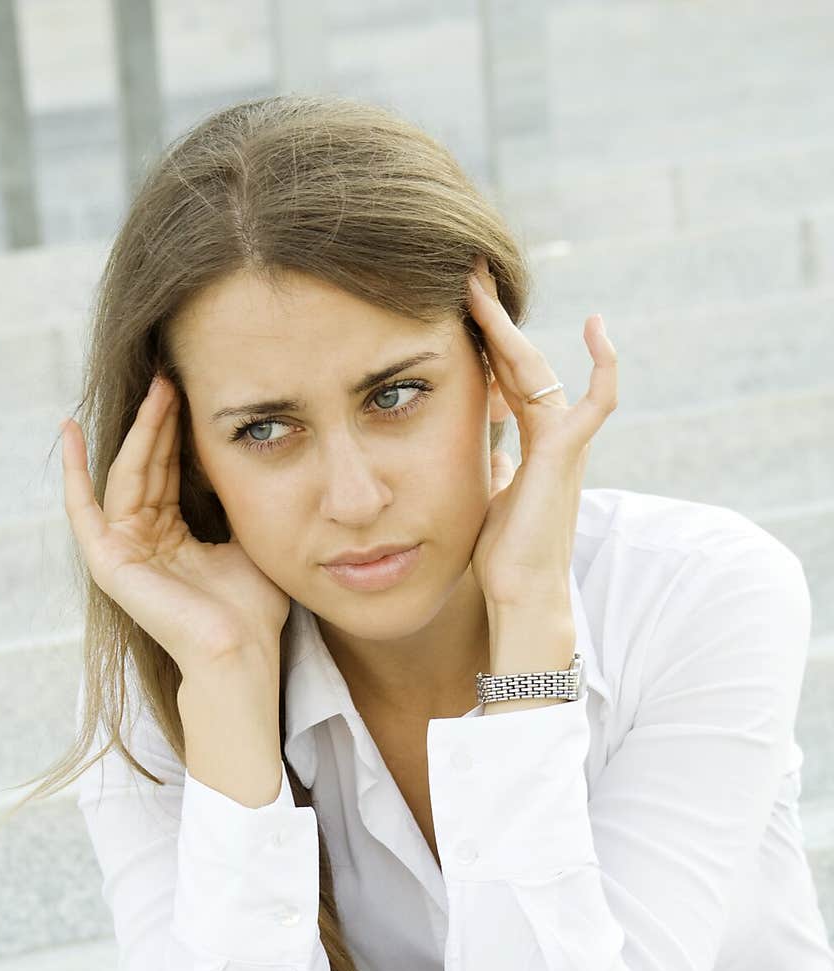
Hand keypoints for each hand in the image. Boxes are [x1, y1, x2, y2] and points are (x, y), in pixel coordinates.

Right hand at [60, 374, 291, 672]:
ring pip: (125, 476)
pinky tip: (69, 431)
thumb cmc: (253, 610)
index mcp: (173, 538)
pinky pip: (84, 508)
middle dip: (158, 421)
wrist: (242, 650)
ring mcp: (123, 551)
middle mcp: (144, 541)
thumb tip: (248, 460)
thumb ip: (236, 505)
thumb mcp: (248, 541)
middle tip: (171, 377)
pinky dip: (74, 471)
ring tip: (156, 390)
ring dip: (138, 432)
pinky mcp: (108, 562)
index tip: (190, 391)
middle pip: (145, 468)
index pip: (168, 472)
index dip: (177, 432)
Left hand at [466, 255, 617, 609]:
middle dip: (495, 319)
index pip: (510, 379)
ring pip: (540, 370)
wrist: (518, 595)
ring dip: (509, 327)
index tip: (465, 308)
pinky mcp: (567, 454)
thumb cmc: (504, 560)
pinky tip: (599, 329)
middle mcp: (552, 438)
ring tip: (481, 286)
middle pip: (523, 363)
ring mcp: (563, 444)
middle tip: (468, 276)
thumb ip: (495, 471)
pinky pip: (597, 401)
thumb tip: (491, 454)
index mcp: (532, 446)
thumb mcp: (488, 500)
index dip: (490, 342)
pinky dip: (604, 366)